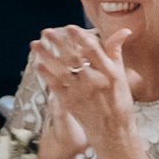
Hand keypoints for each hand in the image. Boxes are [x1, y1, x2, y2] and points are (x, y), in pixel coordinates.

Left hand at [32, 25, 135, 154]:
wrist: (114, 132)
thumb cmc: (119, 101)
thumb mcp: (121, 76)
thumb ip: (116, 52)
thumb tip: (124, 30)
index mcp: (111, 73)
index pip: (93, 50)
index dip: (80, 37)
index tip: (68, 27)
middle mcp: (96, 81)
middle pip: (74, 57)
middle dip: (58, 43)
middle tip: (45, 32)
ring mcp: (82, 92)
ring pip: (60, 69)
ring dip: (45, 55)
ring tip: (34, 44)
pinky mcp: (71, 103)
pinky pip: (55, 86)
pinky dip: (46, 74)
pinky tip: (38, 64)